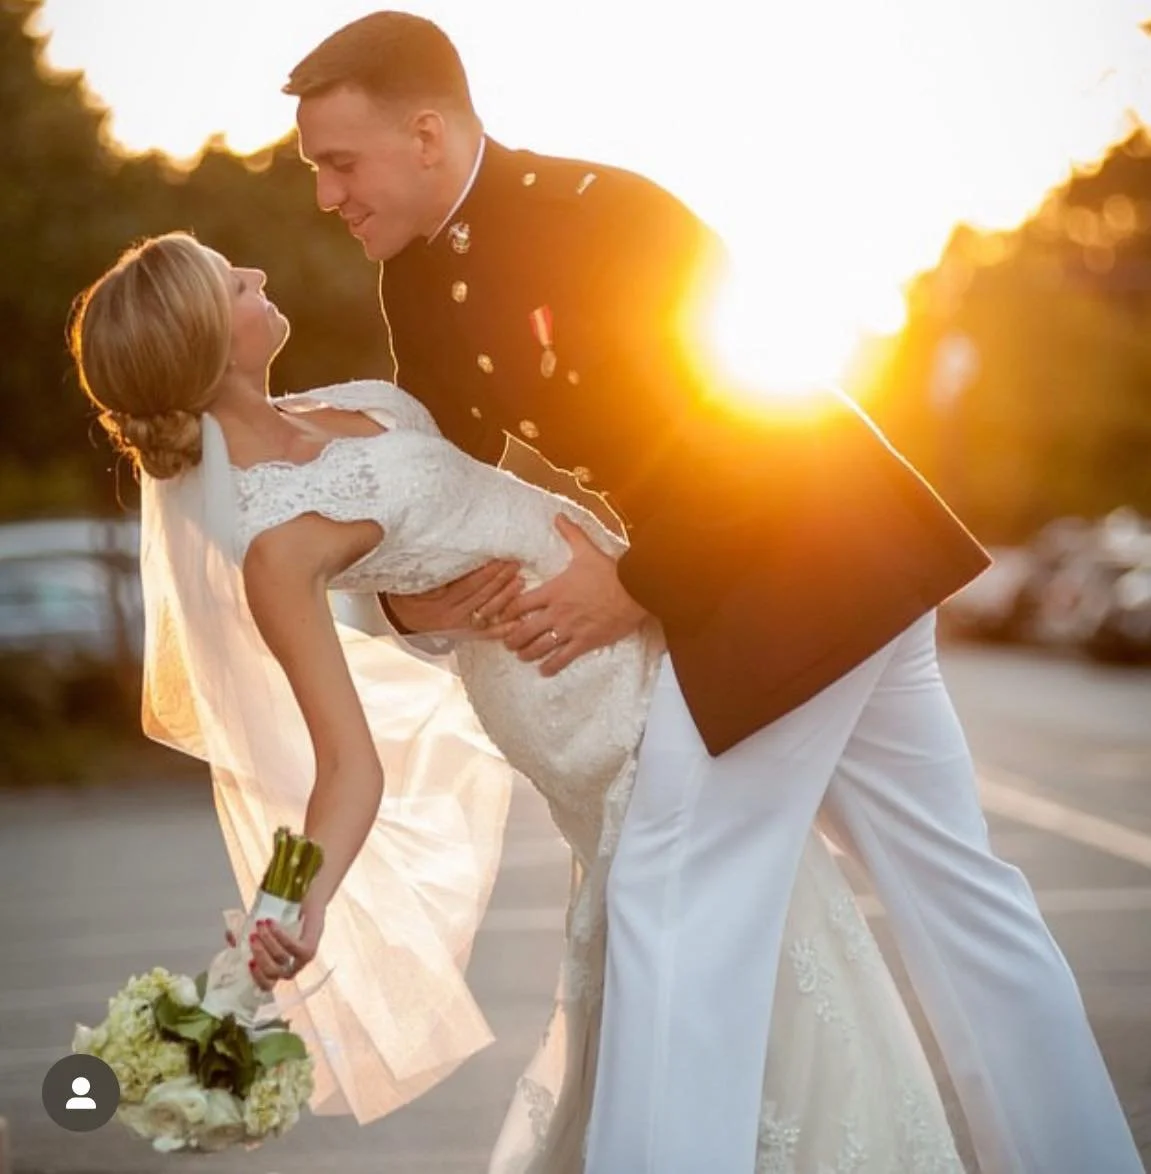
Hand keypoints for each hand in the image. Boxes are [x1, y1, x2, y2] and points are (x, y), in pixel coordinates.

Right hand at [228, 904, 324, 991]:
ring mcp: (302, 961)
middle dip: (259, 955)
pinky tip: (271, 923)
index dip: (256, 978)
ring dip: (267, 940)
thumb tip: (230, 936)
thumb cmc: (286, 918)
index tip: (248, 961)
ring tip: (260, 924)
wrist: (310, 900)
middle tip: (251, 937)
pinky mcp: (310, 948)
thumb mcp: (263, 930)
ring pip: (280, 957)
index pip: (266, 986)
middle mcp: (290, 969)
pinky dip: (279, 935)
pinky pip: (292, 946)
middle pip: (272, 972)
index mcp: (278, 970)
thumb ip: (246, 937)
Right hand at [386, 560, 522, 636]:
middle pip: (479, 595)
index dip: (485, 572)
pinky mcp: (462, 634)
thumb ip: (430, 574)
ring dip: (505, 598)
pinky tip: (517, 623)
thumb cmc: (406, 593)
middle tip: (515, 565)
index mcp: (437, 600)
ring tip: (520, 583)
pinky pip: (484, 633)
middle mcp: (449, 615)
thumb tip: (447, 566)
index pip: (466, 584)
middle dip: (500, 579)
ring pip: (485, 612)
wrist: (398, 617)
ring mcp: (457, 626)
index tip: (500, 558)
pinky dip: (501, 629)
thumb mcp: (411, 581)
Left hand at [493, 515, 648, 675]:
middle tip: (507, 642)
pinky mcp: (584, 643)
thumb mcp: (587, 551)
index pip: (520, 604)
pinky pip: (562, 659)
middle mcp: (556, 613)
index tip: (501, 617)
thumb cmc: (610, 572)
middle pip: (523, 630)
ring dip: (526, 653)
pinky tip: (544, 670)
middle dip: (512, 638)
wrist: (635, 590)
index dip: (506, 612)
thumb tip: (558, 516)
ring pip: (538, 648)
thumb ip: (570, 534)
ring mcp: (569, 630)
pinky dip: (550, 666)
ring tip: (522, 655)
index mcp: (553, 591)